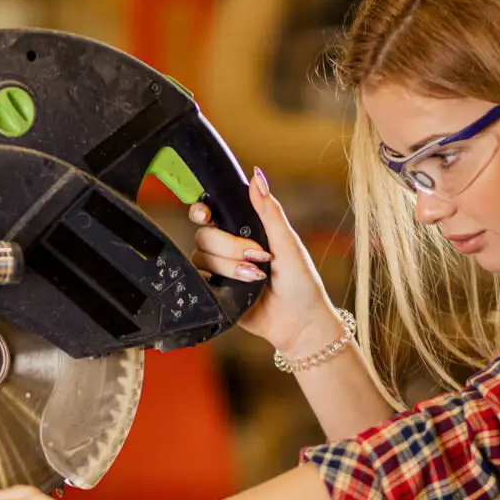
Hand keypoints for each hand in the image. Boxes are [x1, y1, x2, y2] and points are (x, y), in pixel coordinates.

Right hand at [189, 167, 339, 357]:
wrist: (300, 323)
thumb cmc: (301, 282)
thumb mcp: (288, 242)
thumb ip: (269, 211)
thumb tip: (257, 176)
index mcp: (245, 230)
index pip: (212, 212)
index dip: (202, 211)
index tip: (207, 215)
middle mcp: (229, 248)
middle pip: (205, 235)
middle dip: (230, 247)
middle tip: (259, 257)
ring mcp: (220, 271)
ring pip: (201, 258)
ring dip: (230, 267)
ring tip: (255, 278)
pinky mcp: (215, 293)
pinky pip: (198, 280)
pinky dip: (217, 282)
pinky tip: (239, 288)